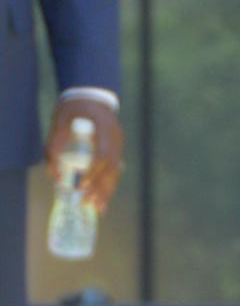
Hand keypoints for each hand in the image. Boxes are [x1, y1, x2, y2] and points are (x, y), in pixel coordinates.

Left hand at [45, 96, 123, 212]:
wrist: (91, 95)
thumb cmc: (73, 107)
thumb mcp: (58, 121)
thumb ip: (53, 146)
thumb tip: (53, 175)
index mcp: (104, 127)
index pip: (102, 154)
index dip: (93, 172)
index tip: (81, 185)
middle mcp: (116, 136)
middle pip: (112, 167)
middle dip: (100, 187)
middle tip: (87, 203)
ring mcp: (119, 143)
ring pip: (116, 172)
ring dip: (106, 191)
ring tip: (98, 210)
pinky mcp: (117, 149)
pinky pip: (115, 170)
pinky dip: (108, 186)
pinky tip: (103, 200)